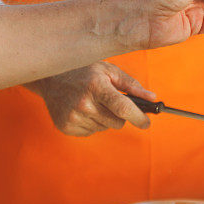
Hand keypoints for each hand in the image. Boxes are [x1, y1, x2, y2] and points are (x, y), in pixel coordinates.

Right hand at [27, 62, 156, 135]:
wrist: (51, 79)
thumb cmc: (84, 71)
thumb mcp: (108, 70)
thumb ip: (131, 85)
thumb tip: (152, 98)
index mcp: (96, 86)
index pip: (123, 108)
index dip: (138, 117)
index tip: (147, 123)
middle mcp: (83, 103)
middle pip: (116, 122)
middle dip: (120, 115)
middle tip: (112, 102)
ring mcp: (73, 117)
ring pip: (104, 128)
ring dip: (105, 118)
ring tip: (94, 102)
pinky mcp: (65, 127)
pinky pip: (91, 132)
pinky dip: (92, 123)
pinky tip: (84, 110)